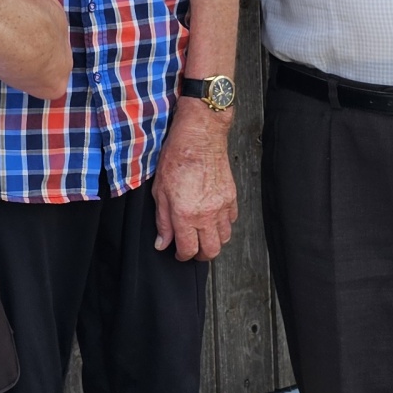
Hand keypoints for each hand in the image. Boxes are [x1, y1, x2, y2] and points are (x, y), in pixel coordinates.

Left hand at [152, 97, 235, 260]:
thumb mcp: (160, 191)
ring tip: (202, 235)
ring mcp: (222, 206)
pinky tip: (213, 218)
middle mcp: (207, 214)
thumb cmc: (177, 158)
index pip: (189, 250)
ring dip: (214, 241)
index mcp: (186, 214)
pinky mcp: (232, 197)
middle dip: (201, 255)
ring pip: (225, 238)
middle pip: (211, 251)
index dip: (182, 256)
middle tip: (192, 250)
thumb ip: (163, 221)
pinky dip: (223, 225)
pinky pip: (232, 221)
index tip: (178, 253)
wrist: (200, 137)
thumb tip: (162, 242)